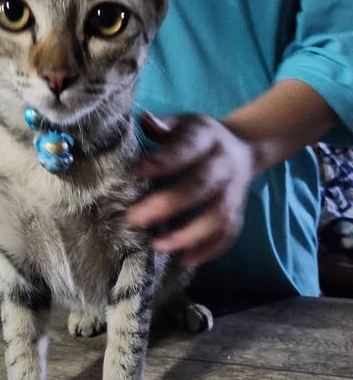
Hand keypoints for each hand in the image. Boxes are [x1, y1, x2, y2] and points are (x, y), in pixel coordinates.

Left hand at [127, 112, 255, 265]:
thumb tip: (144, 120)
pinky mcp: (237, 211)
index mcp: (205, 137)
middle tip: (136, 218)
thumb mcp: (181, 123)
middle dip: (169, 203)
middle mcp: (223, 164)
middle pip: (201, 185)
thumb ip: (162, 126)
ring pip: (219, 215)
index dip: (162, 161)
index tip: (137, 173)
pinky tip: (185, 259)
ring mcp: (233, 190)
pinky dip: (209, 250)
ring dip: (190, 234)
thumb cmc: (197, 138)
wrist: (243, 146)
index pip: (184, 148)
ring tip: (160, 246)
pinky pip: (228, 234)